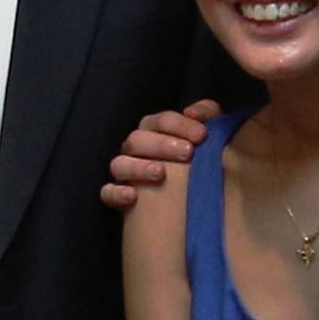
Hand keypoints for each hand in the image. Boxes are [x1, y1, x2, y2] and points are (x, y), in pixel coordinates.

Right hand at [101, 100, 218, 211]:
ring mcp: (125, 174)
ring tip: (160, 173)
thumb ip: (208, 116)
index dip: (179, 124)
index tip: (202, 135)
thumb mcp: (210, 139)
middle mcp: (137, 150)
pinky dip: (117, 193)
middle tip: (188, 153)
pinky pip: (108, 193)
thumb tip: (194, 112)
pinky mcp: (118, 198)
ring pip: (119, 164)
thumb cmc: (201, 166)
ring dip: (138, 167)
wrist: (195, 207)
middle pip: (137, 139)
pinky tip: (133, 197)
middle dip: (162, 144)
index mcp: (155, 133)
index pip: (160, 121)